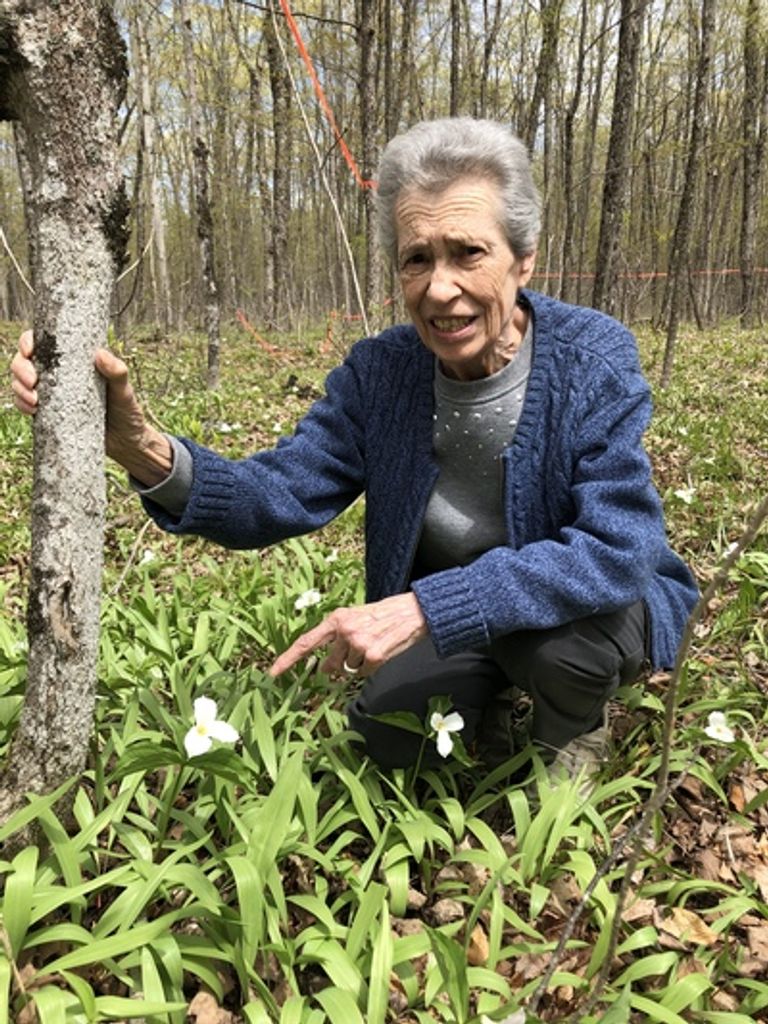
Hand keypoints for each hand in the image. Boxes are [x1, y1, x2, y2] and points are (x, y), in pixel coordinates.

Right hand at [10, 330, 172, 485]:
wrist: (126, 442)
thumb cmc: (126, 410)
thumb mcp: (124, 390)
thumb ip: (117, 372)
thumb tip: (100, 354)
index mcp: (75, 361)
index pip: (44, 343)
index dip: (28, 342)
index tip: (30, 350)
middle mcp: (59, 374)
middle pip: (25, 362)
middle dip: (20, 368)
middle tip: (33, 382)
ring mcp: (52, 394)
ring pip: (22, 383)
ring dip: (19, 389)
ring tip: (34, 401)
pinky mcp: (49, 413)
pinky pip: (26, 405)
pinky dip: (23, 405)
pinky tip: (32, 410)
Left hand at [270, 592, 428, 677]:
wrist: (413, 611)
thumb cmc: (384, 616)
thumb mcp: (356, 618)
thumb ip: (337, 639)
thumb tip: (325, 668)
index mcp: (337, 619)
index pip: (306, 642)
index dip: (288, 659)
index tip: (273, 673)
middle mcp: (344, 630)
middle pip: (331, 664)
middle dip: (342, 664)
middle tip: (361, 647)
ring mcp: (358, 643)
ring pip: (350, 669)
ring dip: (361, 663)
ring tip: (375, 644)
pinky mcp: (373, 655)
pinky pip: (365, 673)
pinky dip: (372, 668)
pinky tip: (382, 652)